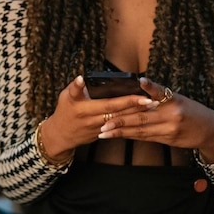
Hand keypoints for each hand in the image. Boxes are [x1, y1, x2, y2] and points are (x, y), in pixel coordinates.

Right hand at [40, 75, 159, 160]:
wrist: (61, 135)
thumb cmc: (64, 111)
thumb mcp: (65, 96)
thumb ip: (75, 88)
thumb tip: (83, 77)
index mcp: (84, 109)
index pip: (109, 104)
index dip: (125, 100)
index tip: (139, 94)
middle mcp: (93, 120)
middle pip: (119, 113)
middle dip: (136, 107)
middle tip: (152, 100)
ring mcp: (99, 129)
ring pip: (121, 121)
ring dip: (137, 114)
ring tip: (152, 107)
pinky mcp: (103, 134)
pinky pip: (119, 127)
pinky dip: (130, 121)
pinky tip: (141, 116)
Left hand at [98, 77, 213, 160]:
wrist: (211, 130)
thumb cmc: (191, 110)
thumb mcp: (178, 98)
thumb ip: (159, 95)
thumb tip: (136, 90)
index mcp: (174, 99)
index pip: (160, 91)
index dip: (151, 87)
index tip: (141, 81)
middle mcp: (172, 113)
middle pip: (142, 116)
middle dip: (120, 120)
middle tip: (103, 121)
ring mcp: (170, 128)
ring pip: (141, 129)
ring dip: (121, 131)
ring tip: (104, 132)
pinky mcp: (169, 139)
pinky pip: (146, 137)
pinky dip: (131, 135)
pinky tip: (118, 135)